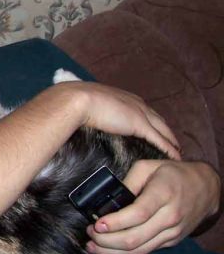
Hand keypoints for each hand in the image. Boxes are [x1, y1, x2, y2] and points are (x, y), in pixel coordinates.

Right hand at [54, 81, 180, 159]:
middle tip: (172, 142)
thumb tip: (84, 120)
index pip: (143, 110)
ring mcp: (138, 112)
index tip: (155, 129)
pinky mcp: (139, 124)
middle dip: (165, 130)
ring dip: (171, 140)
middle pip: (157, 118)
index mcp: (123, 97)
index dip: (151, 120)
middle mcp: (135, 102)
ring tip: (177, 150)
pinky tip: (174, 156)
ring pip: (162, 129)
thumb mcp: (87, 104)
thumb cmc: (76, 102)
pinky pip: (159, 139)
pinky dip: (168, 148)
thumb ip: (92, 111)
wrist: (77, 100)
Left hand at [86, 159, 220, 253]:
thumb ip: (129, 181)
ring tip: (92, 245)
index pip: (138, 214)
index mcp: (163, 194)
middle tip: (89, 233)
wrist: (206, 188)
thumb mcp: (148, 166)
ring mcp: (172, 232)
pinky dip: (124, 253)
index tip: (96, 224)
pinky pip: (146, 251)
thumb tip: (109, 198)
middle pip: (135, 238)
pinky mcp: (172, 241)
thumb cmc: (172, 174)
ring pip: (139, 250)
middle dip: (106, 240)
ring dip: (112, 252)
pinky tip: (108, 249)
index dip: (115, 222)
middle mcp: (170, 217)